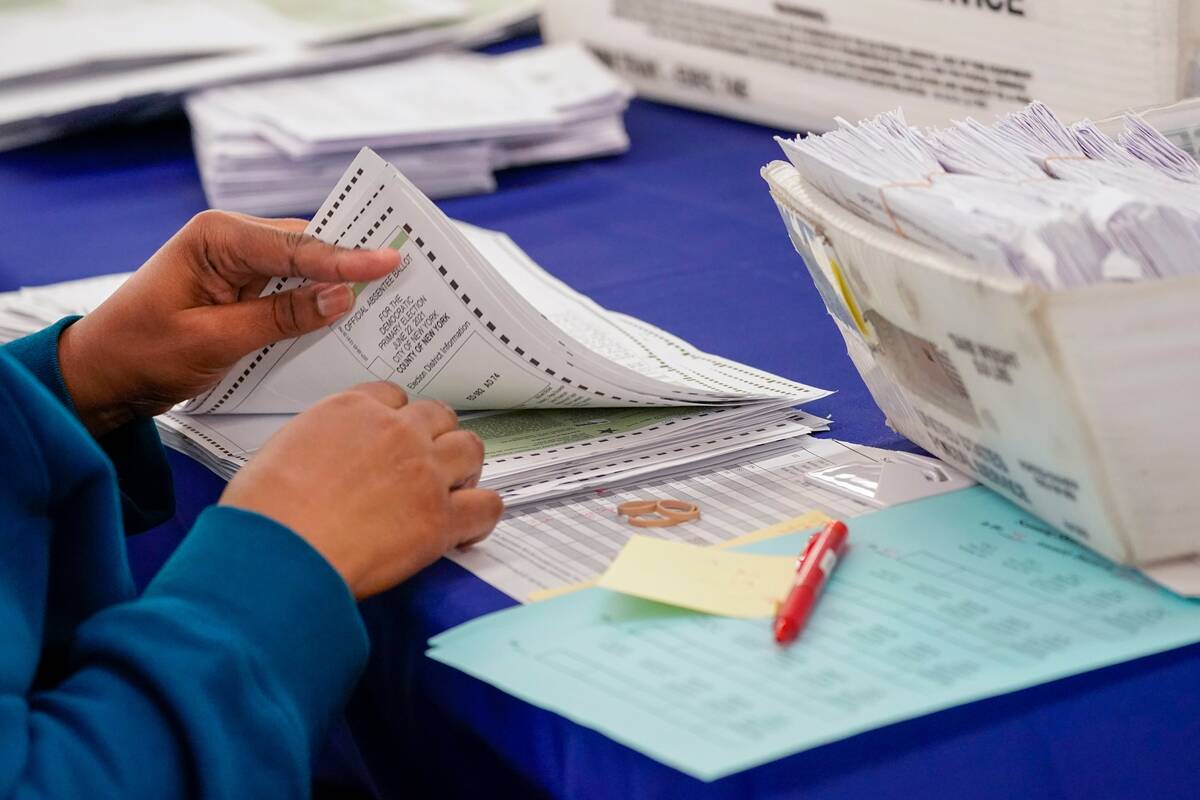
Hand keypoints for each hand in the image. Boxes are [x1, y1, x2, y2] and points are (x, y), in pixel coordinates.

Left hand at [57, 210, 399, 433]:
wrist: (101, 375)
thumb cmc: (141, 352)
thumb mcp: (213, 340)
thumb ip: (280, 317)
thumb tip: (340, 298)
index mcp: (216, 238)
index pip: (295, 246)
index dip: (346, 257)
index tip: (389, 260)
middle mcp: (230, 240)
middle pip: (306, 246)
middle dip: (352, 260)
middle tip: (404, 268)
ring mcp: (238, 264)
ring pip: (303, 266)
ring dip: (339, 280)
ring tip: (391, 286)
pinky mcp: (243, 289)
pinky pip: (291, 288)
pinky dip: (318, 299)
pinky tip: (349, 309)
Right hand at [219, 382, 502, 598]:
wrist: (277, 552)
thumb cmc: (264, 514)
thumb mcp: (280, 451)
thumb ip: (318, 444)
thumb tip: (326, 461)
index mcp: (352, 410)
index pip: (394, 397)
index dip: (397, 420)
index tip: (394, 440)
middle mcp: (395, 432)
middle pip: (439, 417)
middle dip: (435, 439)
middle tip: (425, 467)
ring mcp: (424, 472)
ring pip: (470, 450)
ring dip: (464, 469)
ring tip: (451, 492)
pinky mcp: (440, 518)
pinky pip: (487, 506)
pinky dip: (482, 517)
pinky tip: (465, 532)